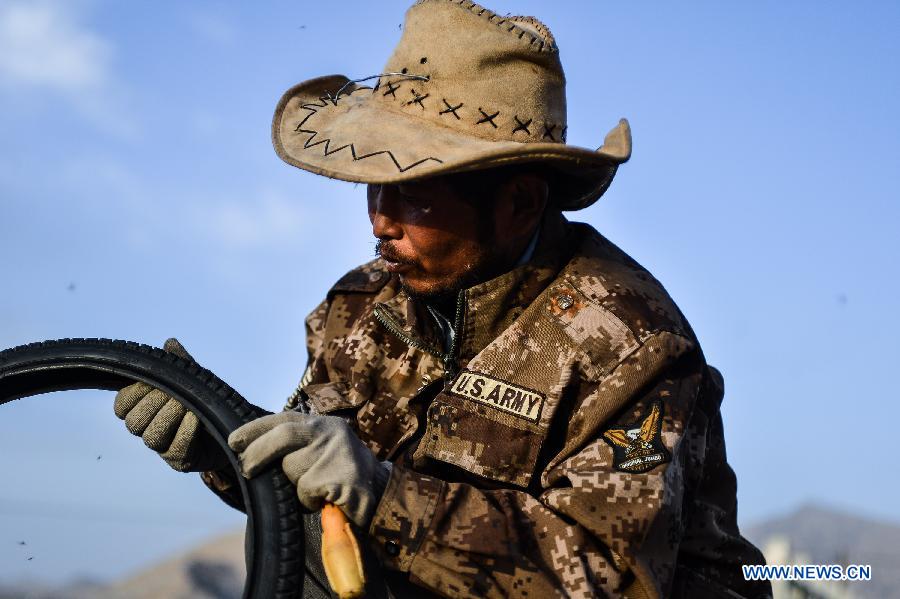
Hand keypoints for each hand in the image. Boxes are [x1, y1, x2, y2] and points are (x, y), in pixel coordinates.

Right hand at [114, 338, 228, 471]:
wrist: (232, 427)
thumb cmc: (205, 402)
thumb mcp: (194, 379)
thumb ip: (181, 364)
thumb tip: (170, 344)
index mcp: (143, 410)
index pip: (121, 406)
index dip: (133, 393)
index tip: (152, 382)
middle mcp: (148, 431)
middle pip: (134, 423)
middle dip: (153, 403)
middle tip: (174, 394)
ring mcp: (163, 449)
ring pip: (151, 437)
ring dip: (169, 417)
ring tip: (186, 405)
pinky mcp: (181, 461)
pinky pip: (176, 448)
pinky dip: (185, 430)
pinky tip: (195, 417)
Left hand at [228, 411, 390, 529]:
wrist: (381, 497)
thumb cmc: (341, 478)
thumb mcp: (320, 453)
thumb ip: (294, 446)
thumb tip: (249, 450)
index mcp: (324, 425)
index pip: (283, 419)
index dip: (256, 429)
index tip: (233, 440)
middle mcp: (331, 432)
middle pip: (284, 435)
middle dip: (259, 452)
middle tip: (246, 468)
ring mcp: (338, 452)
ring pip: (293, 468)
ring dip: (295, 485)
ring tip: (314, 490)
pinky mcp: (341, 475)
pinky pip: (306, 491)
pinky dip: (308, 501)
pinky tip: (325, 500)